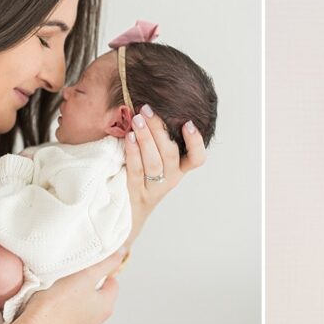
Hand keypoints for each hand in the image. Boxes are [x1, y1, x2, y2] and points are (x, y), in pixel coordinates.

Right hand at [20, 249, 124, 323]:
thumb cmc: (57, 303)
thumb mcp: (85, 275)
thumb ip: (105, 264)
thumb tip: (121, 253)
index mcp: (105, 307)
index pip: (112, 284)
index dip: (100, 273)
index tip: (85, 269)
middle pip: (97, 299)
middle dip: (86, 288)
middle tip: (70, 280)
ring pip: (81, 313)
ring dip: (74, 304)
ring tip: (57, 295)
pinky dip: (61, 318)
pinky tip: (48, 312)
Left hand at [124, 104, 206, 240]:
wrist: (126, 217)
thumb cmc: (142, 178)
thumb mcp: (156, 161)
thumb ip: (158, 140)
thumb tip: (151, 106)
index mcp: (179, 170)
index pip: (196, 159)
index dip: (195, 142)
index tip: (189, 123)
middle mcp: (170, 180)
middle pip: (170, 155)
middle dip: (160, 130)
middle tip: (148, 109)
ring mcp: (153, 188)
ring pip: (154, 162)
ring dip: (146, 138)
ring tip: (137, 119)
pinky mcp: (135, 193)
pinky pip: (136, 170)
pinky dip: (133, 152)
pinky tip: (128, 137)